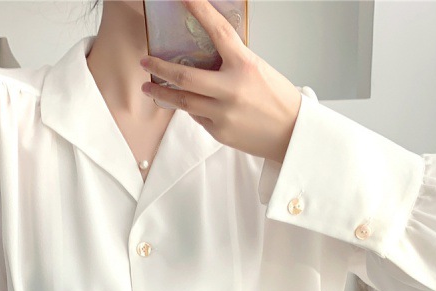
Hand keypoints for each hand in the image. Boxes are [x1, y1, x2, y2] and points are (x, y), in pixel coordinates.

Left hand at [139, 0, 301, 163]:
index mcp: (245, 66)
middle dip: (160, 68)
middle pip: (185, 77)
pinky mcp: (220, 132)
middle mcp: (232, 89)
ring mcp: (223, 113)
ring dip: (162, 94)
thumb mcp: (258, 71)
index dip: (201, 11)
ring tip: (149, 88)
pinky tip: (188, 104)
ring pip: (184, 101)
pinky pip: (197, 116)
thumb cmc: (277, 99)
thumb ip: (231, 63)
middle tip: (145, 61)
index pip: (219, 32)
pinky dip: (191, 108)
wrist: (291, 133)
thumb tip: (204, 58)